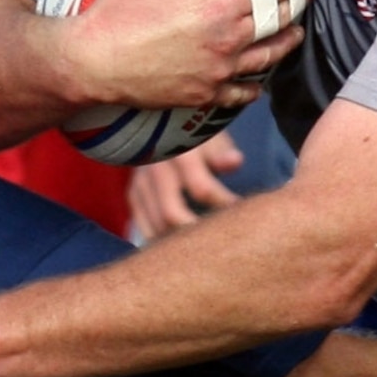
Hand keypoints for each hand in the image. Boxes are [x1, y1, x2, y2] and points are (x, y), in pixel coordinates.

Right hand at [63, 0, 304, 114]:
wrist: (95, 62)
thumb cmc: (117, 9)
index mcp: (219, 4)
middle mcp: (228, 39)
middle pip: (279, 22)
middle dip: (297, 4)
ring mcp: (219, 71)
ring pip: (268, 58)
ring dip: (285, 43)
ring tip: (293, 34)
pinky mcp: (205, 95)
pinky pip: (243, 93)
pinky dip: (256, 85)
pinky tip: (258, 80)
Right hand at [130, 127, 246, 238]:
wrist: (164, 129)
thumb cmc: (197, 137)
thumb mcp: (211, 138)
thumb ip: (222, 153)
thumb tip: (235, 161)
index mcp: (178, 151)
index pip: (201, 188)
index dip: (223, 204)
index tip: (241, 213)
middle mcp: (154, 168)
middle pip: (171, 215)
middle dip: (198, 233)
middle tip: (221, 241)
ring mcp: (140, 184)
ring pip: (156, 227)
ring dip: (181, 242)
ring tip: (207, 246)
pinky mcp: (134, 197)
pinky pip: (144, 229)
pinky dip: (164, 243)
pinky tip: (185, 248)